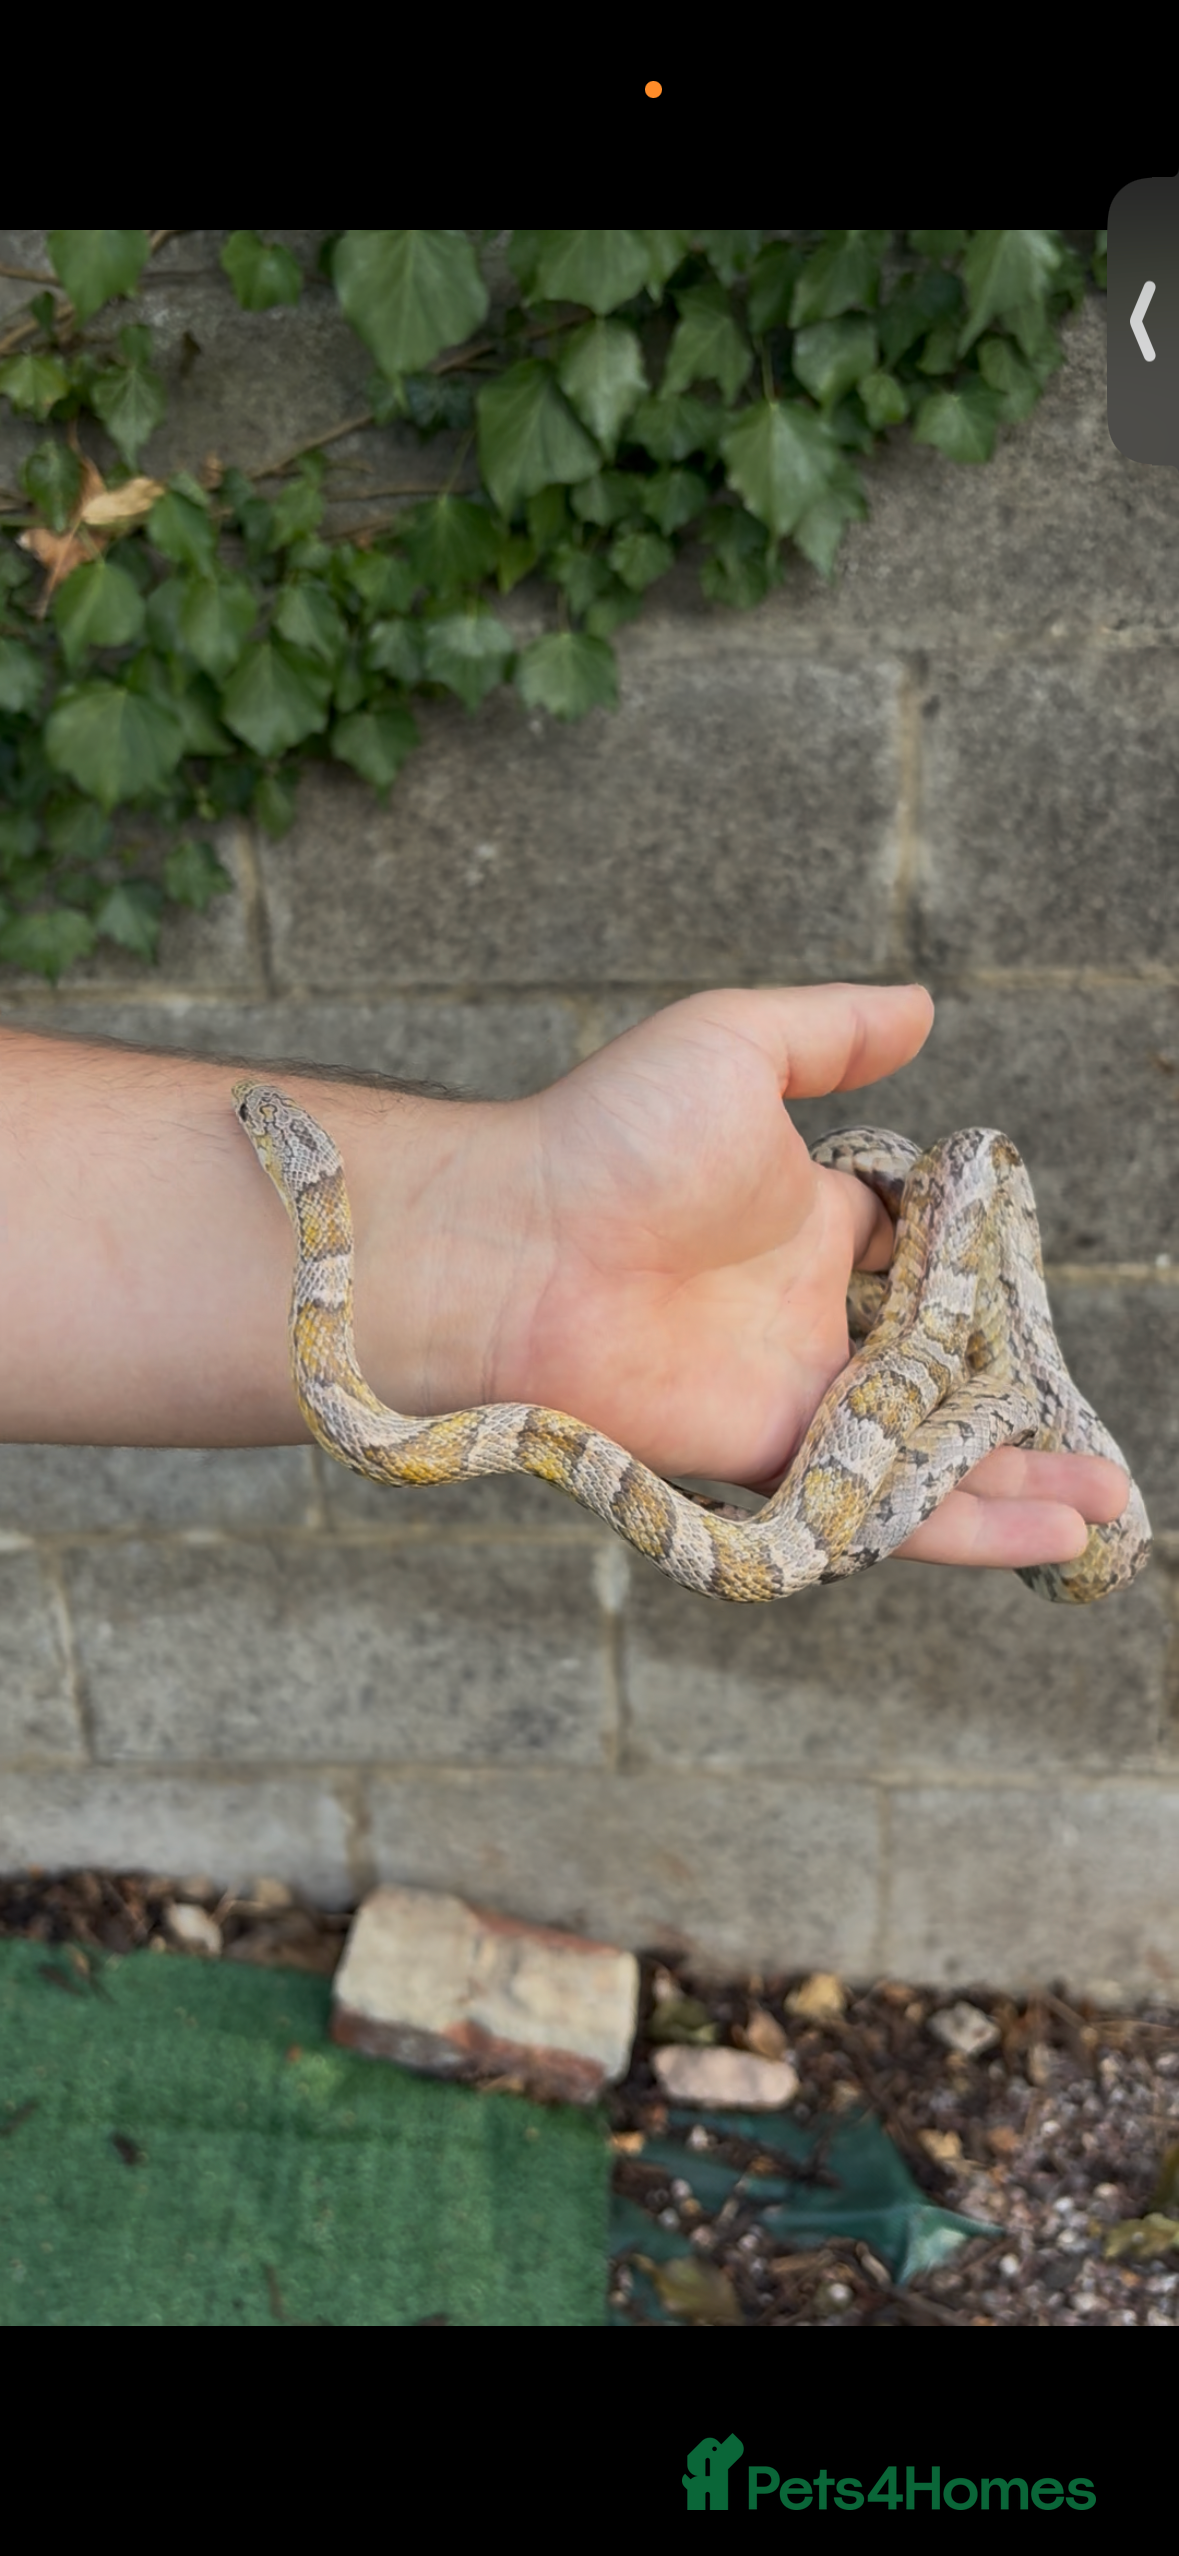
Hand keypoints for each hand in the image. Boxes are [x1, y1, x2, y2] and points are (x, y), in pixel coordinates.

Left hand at [486, 983, 1127, 1571]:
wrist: (509, 1246)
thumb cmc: (604, 1137)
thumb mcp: (734, 1045)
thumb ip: (832, 1034)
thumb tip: (925, 1007)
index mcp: (806, 1223)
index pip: (921, 1259)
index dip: (983, 1276)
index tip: (1034, 1288)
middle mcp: (806, 1318)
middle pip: (935, 1372)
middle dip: (1016, 1401)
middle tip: (1093, 1431)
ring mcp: (793, 1395)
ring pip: (928, 1452)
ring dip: (1021, 1481)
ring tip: (1109, 1507)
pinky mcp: (775, 1460)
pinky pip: (888, 1508)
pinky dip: (975, 1528)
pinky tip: (1058, 1538)